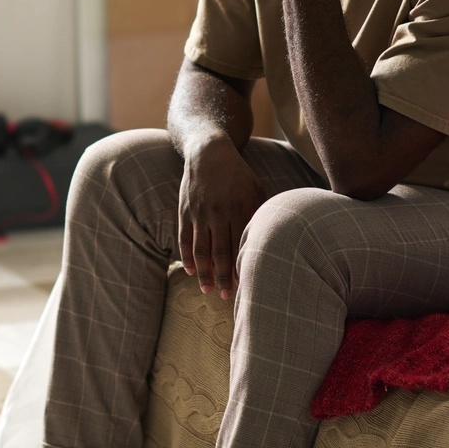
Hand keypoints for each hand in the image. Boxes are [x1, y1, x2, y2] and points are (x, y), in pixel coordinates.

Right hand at [178, 141, 266, 299]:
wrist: (209, 152)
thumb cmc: (238, 174)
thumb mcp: (256, 189)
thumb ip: (259, 214)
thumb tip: (264, 240)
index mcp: (239, 208)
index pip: (240, 245)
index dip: (241, 267)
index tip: (244, 286)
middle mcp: (218, 212)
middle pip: (220, 252)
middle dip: (222, 277)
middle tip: (225, 296)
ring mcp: (199, 213)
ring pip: (200, 249)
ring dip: (204, 272)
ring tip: (207, 290)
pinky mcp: (185, 211)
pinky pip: (184, 238)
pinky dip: (186, 256)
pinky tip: (190, 271)